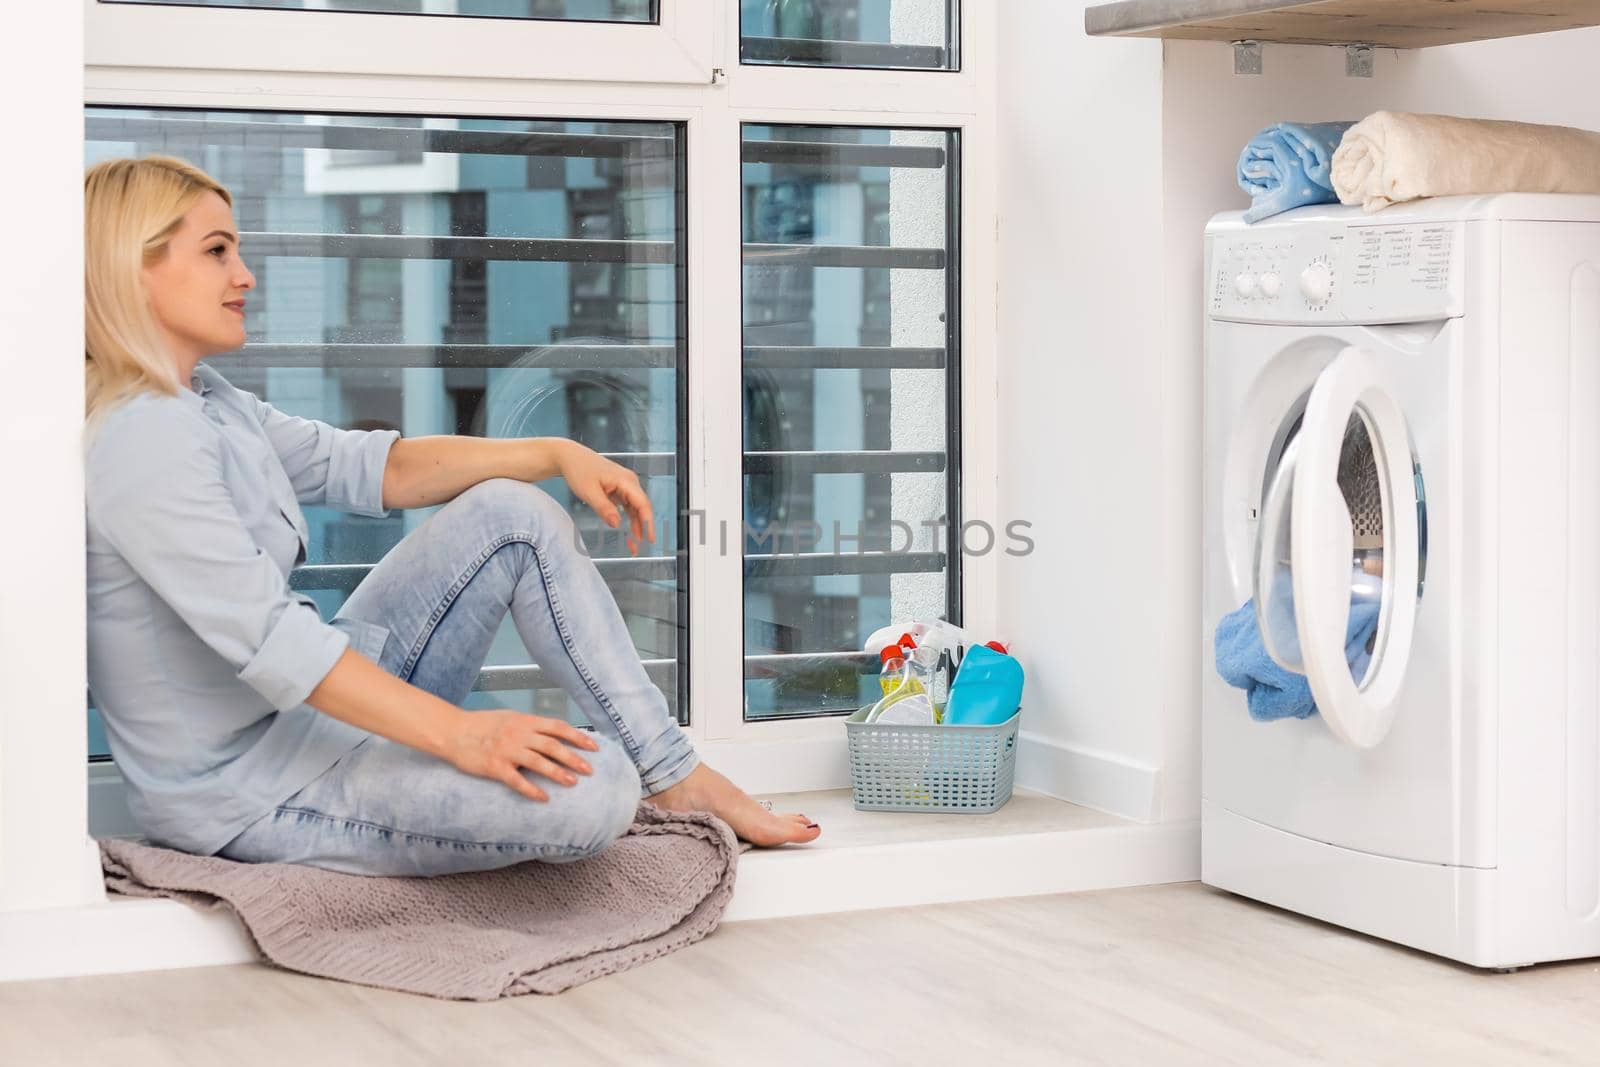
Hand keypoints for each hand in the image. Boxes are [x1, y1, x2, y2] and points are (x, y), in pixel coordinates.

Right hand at [441, 709, 601, 801]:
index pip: (558, 727)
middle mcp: (519, 734)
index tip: (594, 747)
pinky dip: (532, 790)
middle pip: (552, 746)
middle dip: (573, 758)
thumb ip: (530, 726)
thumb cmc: (482, 725)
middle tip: (589, 770)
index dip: (578, 737)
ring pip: (538, 762)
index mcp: (525, 721)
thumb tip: (553, 734)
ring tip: (572, 783)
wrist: (453, 731)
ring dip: (558, 773)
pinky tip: (543, 798)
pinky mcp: (495, 767)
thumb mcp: (509, 718)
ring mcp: (507, 750)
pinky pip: (517, 780)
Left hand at [556, 441, 655, 554]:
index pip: (643, 504)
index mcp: (626, 480)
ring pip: (635, 509)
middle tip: (639, 547)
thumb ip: (604, 508)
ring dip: (635, 526)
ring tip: (633, 544)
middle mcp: (629, 482)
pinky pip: (627, 506)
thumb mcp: (589, 492)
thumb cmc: (578, 469)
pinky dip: (627, 519)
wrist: (569, 457)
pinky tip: (626, 531)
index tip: (649, 538)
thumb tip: (616, 524)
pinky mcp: (618, 489)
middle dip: (642, 529)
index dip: (648, 522)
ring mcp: (624, 485)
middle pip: (641, 508)